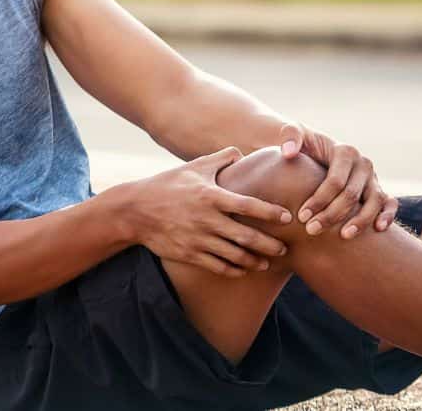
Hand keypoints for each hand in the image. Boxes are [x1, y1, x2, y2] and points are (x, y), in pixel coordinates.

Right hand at [113, 147, 293, 276]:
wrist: (134, 211)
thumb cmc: (168, 184)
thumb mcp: (193, 167)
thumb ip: (220, 158)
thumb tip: (242, 153)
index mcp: (211, 196)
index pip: (248, 205)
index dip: (270, 212)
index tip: (287, 217)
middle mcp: (206, 220)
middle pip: (245, 236)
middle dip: (269, 244)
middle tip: (285, 248)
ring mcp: (197, 239)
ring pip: (233, 256)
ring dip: (254, 261)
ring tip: (268, 263)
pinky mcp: (188, 254)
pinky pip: (217, 266)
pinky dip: (233, 270)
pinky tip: (244, 269)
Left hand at [279, 123, 397, 239]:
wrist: (317, 152)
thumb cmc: (304, 146)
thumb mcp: (294, 134)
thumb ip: (289, 135)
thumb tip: (288, 152)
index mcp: (345, 151)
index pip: (335, 180)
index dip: (319, 199)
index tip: (301, 216)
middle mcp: (363, 164)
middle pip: (351, 194)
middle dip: (331, 215)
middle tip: (311, 230)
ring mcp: (373, 178)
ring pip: (374, 201)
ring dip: (361, 220)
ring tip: (344, 236)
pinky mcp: (378, 190)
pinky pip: (389, 203)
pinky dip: (387, 215)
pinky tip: (378, 229)